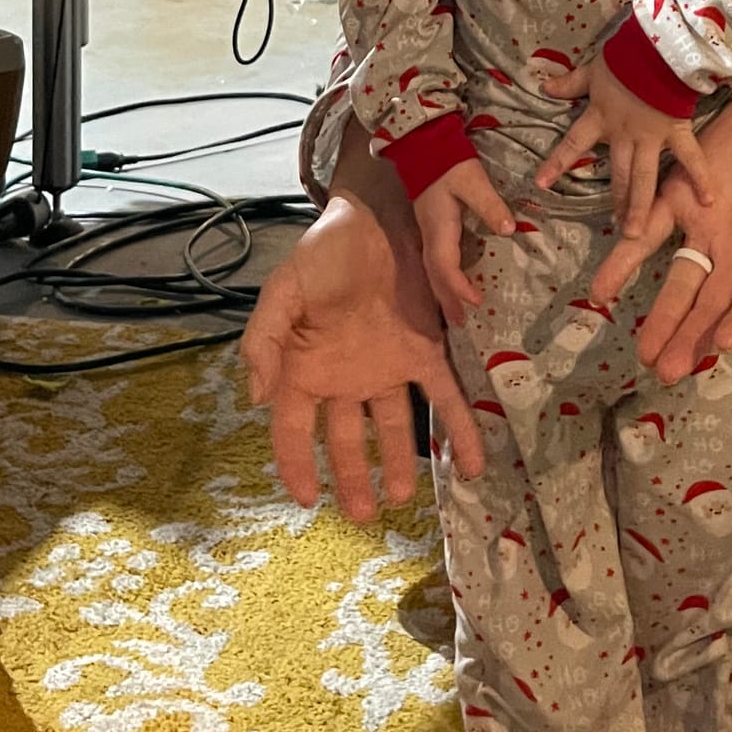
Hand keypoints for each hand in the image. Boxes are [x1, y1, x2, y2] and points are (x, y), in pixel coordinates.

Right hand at [240, 163, 484, 520]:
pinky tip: (471, 465)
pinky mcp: (426, 350)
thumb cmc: (323, 254)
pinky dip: (459, 432)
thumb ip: (264, 341)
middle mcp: (347, 376)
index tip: (305, 499)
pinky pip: (445, 398)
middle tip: (363, 515)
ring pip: (396, 427)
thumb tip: (259, 398)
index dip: (295, 466)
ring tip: (404, 498)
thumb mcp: (283, 292)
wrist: (374, 215)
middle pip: (349, 439)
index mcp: (306, 368)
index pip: (294, 430)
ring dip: (401, 464)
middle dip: (354, 479)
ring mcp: (387, 365)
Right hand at [412, 155, 517, 323]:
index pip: (446, 267)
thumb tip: (508, 231)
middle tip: (461, 324)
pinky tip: (451, 284)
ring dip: (443, 293)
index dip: (459, 288)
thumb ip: (490, 205)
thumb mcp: (473, 181)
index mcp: (440, 229)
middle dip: (447, 300)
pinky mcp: (432, 227)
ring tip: (456, 314)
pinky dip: (443, 278)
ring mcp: (428, 232)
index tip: (477, 302)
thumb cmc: (449, 164)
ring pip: (433, 270)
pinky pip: (435, 261)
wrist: (424, 146)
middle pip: (436, 276)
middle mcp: (430, 235)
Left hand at [535, 52, 713, 236]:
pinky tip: (708, 200)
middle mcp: (624, 135)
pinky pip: (690, 157)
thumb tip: (544, 86)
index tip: (540, 184)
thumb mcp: (592, 70)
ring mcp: (652, 137)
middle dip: (617, 203)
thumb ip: (570, 83)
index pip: (573, 144)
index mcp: (601, 119)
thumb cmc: (625, 58)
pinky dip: (700, 177)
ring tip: (638, 233)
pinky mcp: (677, 131)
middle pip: (618, 175)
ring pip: (645, 177)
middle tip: (617, 232)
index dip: (556, 163)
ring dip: (641, 206)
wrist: (659, 49)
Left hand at [589, 82, 731, 382]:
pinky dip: (625, 258)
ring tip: (645, 349)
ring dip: (661, 314)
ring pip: (679, 278)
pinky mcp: (679, 196)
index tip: (724, 341)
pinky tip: (604, 287)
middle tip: (667, 368)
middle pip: (711, 304)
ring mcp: (706, 227)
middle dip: (690, 336)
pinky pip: (648, 230)